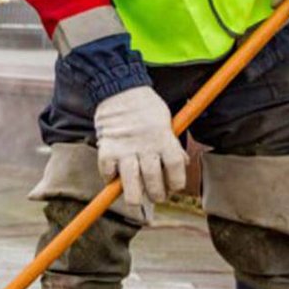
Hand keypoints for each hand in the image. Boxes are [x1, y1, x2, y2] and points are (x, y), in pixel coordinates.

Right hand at [92, 86, 187, 209]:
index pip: (176, 170)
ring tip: (136, 199)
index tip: (173, 186)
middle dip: (156, 194)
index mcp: (164, 140)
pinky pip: (108, 172)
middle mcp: (146, 147)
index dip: (176, 183)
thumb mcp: (168, 122)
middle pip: (153, 182)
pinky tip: (115, 177)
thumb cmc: (146, 106)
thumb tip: (182, 162)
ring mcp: (125, 150)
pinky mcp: (107, 149)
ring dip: (134, 197)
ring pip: (131, 184)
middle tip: (155, 195)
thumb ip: (173, 144)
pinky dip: (110, 179)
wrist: (120, 89)